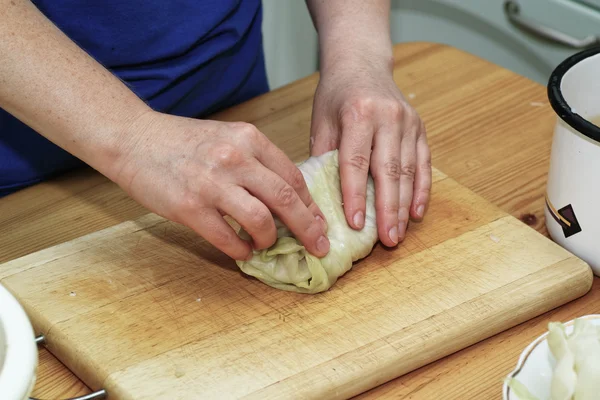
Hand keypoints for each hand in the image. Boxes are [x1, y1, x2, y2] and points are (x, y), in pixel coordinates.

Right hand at [109, 111, 329, 260]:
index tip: (318, 221)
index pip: (293, 176)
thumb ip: (256, 161)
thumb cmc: (183, 141)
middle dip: (308, 228)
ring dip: (269, 239)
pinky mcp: (190, 207)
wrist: (134, 138)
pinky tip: (241, 251)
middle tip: (317, 245)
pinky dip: (240, 250)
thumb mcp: (227, 137)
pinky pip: (227, 238)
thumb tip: (284, 197)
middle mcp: (235, 158)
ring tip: (265, 244)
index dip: (310, 204)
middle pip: (286, 200)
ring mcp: (212, 184)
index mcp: (249, 139)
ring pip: (260, 221)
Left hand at [310, 59, 431, 246]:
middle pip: (388, 171)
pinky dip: (422, 190)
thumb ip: (323, 156)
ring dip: (404, 206)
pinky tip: (416, 213)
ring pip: (409, 171)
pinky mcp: (420, 128)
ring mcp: (408, 122)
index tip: (355, 224)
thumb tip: (320, 198)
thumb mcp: (321, 120)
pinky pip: (424, 164)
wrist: (362, 62)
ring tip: (399, 234)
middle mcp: (387, 117)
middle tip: (387, 240)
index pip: (356, 162)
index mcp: (358, 114)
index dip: (355, 195)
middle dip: (387, 209)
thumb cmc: (336, 95)